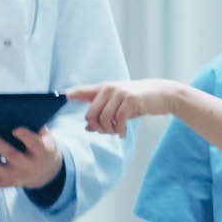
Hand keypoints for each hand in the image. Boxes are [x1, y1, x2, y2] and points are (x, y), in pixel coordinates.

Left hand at [0, 125, 63, 189]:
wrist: (45, 174)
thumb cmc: (41, 146)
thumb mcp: (45, 135)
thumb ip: (33, 125)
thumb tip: (9, 110)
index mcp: (41, 152)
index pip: (34, 143)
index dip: (25, 136)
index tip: (15, 128)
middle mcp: (27, 167)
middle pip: (10, 154)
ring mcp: (13, 177)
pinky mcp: (1, 183)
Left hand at [65, 79, 182, 136]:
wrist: (162, 94)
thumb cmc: (138, 102)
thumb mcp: (119, 107)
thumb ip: (103, 115)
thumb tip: (88, 127)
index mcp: (103, 88)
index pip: (81, 90)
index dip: (69, 94)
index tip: (58, 97)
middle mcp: (109, 88)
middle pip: (91, 114)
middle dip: (98, 128)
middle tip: (109, 132)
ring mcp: (120, 93)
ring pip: (103, 119)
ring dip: (109, 131)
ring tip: (118, 132)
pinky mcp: (131, 100)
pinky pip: (118, 121)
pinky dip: (120, 131)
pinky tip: (124, 133)